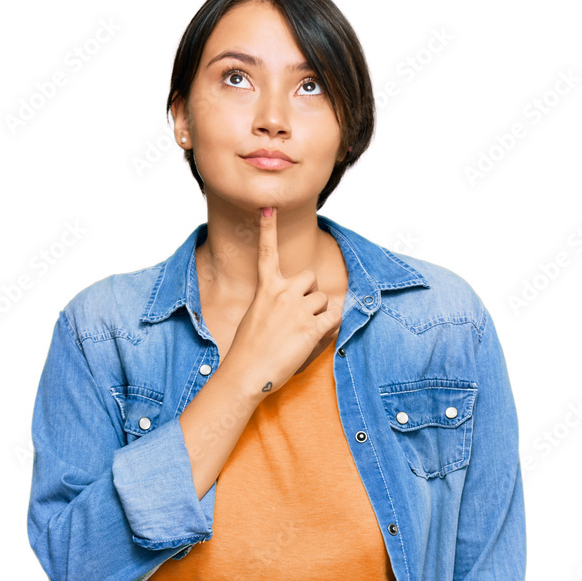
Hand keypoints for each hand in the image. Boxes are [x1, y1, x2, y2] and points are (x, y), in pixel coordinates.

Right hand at [225, 206, 341, 396]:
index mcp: (266, 289)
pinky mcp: (311, 328)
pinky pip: (334, 317)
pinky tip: (316, 337)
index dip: (268, 229)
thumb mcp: (256, 318)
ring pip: (324, 299)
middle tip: (298, 317)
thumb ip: (278, 306)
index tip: (268, 207)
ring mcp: (298, 310)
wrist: (246, 374)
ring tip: (301, 334)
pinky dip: (331, 326)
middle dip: (311, 295)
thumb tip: (300, 306)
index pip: (268, 253)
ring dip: (320, 314)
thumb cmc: (248, 350)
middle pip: (310, 278)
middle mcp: (282, 293)